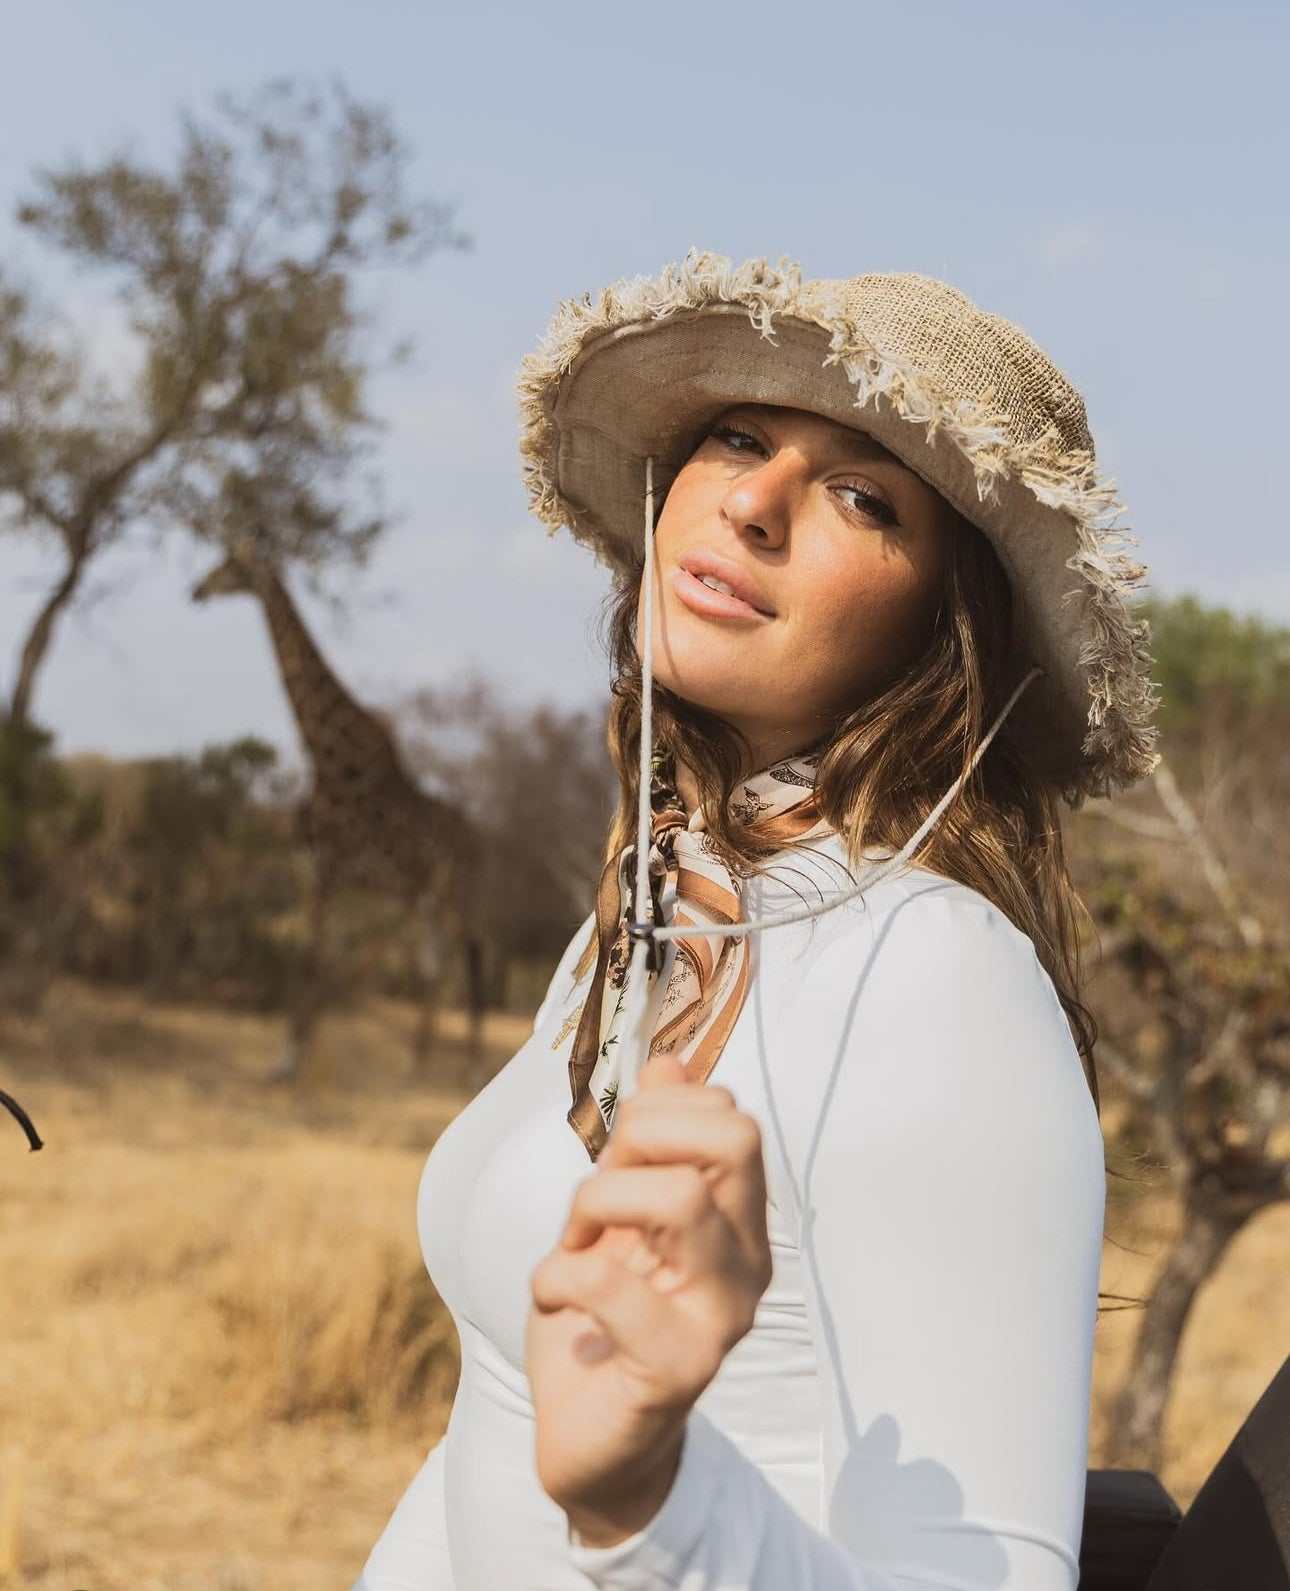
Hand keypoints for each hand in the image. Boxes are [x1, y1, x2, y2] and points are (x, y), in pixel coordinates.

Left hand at [526, 1049, 773, 1544]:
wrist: (591, 1440)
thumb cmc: (604, 1320)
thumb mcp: (616, 1215)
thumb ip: (644, 1145)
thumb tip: (668, 1065)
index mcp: (738, 1217)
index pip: (731, 1115)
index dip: (657, 1115)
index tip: (617, 1159)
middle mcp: (748, 1261)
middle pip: (734, 1138)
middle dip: (642, 1138)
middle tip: (602, 1188)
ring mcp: (722, 1316)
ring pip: (680, 1198)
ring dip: (597, 1202)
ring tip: (576, 1240)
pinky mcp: (678, 1369)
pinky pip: (607, 1282)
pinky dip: (555, 1274)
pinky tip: (552, 1294)